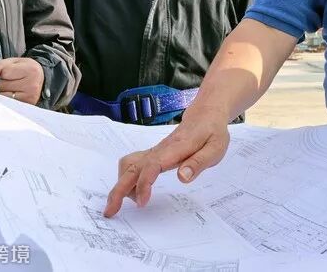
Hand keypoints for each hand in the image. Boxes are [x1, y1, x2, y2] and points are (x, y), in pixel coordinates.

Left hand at [0, 57, 43, 104]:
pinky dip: (6, 98)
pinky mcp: (26, 105)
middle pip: (2, 85)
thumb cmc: (24, 69)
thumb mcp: (13, 62)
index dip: (3, 72)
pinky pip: (6, 103)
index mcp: (31, 70)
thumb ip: (0, 65)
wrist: (39, 79)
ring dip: (3, 91)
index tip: (11, 72)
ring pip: (2, 95)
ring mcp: (30, 97)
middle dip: (3, 82)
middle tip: (12, 80)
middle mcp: (32, 84)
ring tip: (12, 87)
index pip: (5, 72)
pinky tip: (14, 94)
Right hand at [104, 107, 230, 216]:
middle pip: (132, 167)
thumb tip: (182, 177)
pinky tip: (131, 192)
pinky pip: (133, 165)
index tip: (142, 202)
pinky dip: (126, 179)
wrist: (205, 115)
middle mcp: (160, 150)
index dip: (144, 183)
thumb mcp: (215, 148)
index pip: (152, 165)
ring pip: (129, 166)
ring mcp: (154, 151)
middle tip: (110, 211)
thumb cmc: (212, 132)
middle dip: (119, 189)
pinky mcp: (153, 154)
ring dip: (121, 185)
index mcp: (175, 149)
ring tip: (123, 204)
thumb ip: (199, 162)